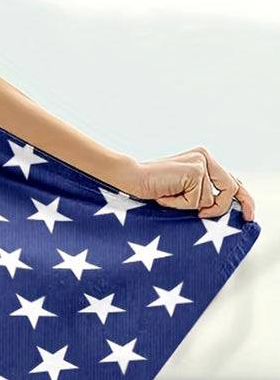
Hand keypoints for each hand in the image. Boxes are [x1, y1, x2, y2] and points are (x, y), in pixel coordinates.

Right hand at [121, 146, 255, 221]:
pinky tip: (165, 195)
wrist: (130, 180)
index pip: (230, 180)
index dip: (244, 198)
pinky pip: (197, 202)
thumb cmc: (152, 189)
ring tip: (169, 197)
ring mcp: (201, 162)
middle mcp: (204, 157)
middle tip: (220, 222)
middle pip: (230, 188)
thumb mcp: (184, 191)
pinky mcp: (196, 171)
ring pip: (210, 200)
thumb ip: (204, 192)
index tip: (249, 216)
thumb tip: (226, 207)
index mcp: (203, 159)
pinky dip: (180, 204)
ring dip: (188, 206)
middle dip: (222, 208)